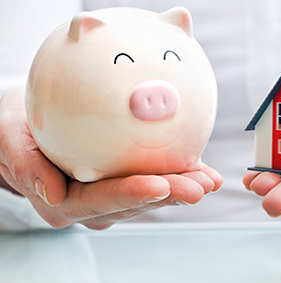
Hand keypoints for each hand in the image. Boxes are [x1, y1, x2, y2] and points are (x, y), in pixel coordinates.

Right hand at [0, 86, 221, 229]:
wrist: (27, 127)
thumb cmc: (16, 129)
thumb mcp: (8, 139)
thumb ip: (25, 166)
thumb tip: (51, 192)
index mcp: (64, 202)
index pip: (101, 200)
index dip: (132, 194)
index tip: (160, 185)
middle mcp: (91, 205)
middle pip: (134, 202)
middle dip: (169, 195)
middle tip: (199, 186)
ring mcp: (110, 197)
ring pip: (150, 196)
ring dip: (181, 188)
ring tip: (208, 180)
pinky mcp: (124, 184)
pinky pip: (155, 181)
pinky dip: (179, 176)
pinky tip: (203, 172)